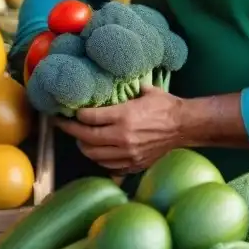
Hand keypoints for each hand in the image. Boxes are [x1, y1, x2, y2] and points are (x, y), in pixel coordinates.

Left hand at [55, 85, 184, 173]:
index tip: (71, 111)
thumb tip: (114, 83)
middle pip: (86, 137)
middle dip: (71, 130)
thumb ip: (128, 89)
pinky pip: (107, 165)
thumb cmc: (166, 106)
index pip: (89, 118)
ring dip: (84, 146)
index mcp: (124, 116)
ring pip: (93, 154)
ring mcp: (127, 154)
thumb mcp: (146, 91)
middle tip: (64, 124)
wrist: (185, 126)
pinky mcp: (133, 164)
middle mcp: (122, 137)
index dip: (76, 115)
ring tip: (81, 138)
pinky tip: (98, 150)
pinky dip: (99, 158)